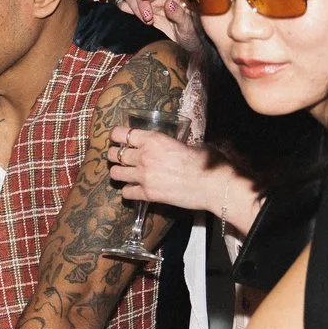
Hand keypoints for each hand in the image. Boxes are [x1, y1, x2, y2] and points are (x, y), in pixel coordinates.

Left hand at [109, 128, 250, 223]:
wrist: (214, 184)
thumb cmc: (207, 161)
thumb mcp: (186, 143)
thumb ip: (170, 144)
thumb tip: (170, 146)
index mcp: (153, 139)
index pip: (121, 133)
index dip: (116, 136)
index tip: (118, 139)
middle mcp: (144, 156)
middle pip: (114, 154)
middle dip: (115, 155)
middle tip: (120, 158)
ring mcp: (144, 176)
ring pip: (115, 174)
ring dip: (118, 173)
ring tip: (125, 173)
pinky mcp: (148, 194)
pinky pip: (126, 193)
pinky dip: (128, 191)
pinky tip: (135, 190)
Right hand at [121, 0, 203, 54]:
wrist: (190, 43)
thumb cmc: (193, 33)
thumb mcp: (188, 25)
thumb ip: (179, 14)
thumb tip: (168, 3)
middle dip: (140, 4)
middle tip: (148, 19)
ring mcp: (152, 6)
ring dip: (134, 7)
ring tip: (146, 20)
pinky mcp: (145, 14)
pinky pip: (132, 7)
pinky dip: (127, 8)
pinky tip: (129, 13)